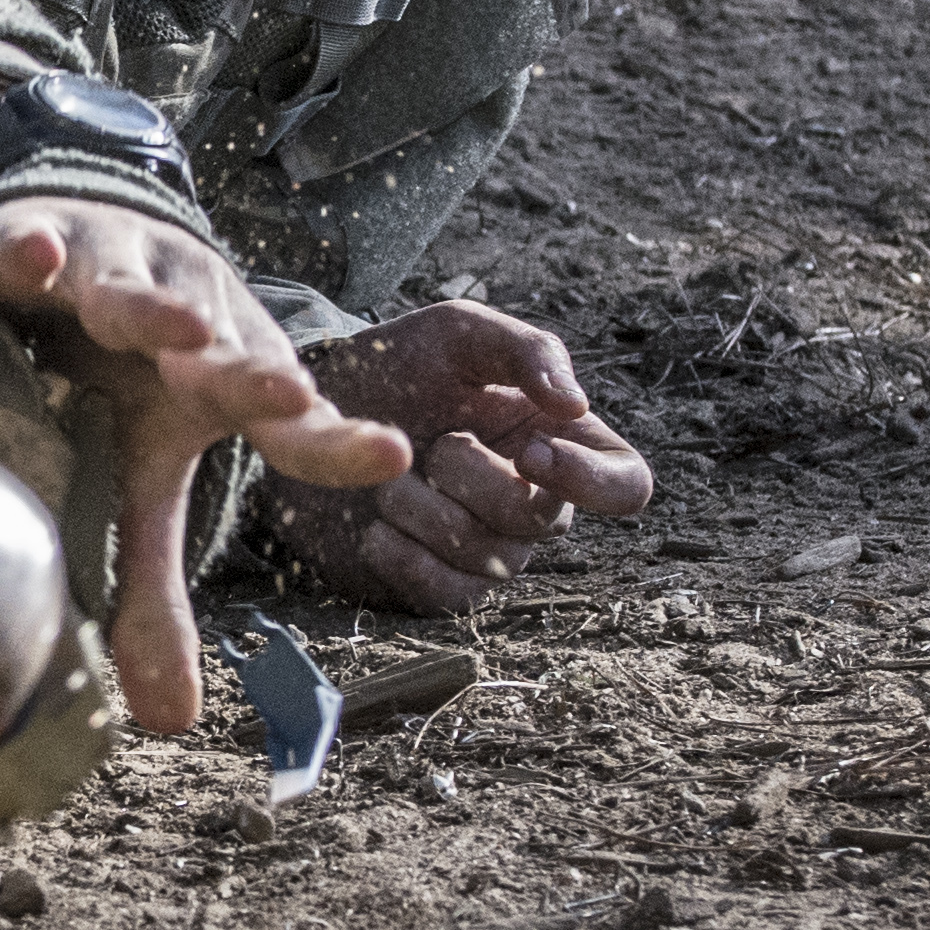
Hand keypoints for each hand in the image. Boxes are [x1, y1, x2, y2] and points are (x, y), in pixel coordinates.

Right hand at [0, 192, 412, 734]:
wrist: (77, 236)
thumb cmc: (127, 376)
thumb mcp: (143, 476)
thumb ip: (154, 591)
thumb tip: (170, 726)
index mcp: (227, 383)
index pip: (293, 422)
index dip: (335, 442)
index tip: (392, 453)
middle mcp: (190, 324)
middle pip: (225, 350)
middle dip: (250, 370)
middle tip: (280, 393)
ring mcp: (118, 274)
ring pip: (136, 289)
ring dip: (154, 308)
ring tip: (175, 329)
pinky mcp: (43, 241)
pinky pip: (36, 242)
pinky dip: (38, 250)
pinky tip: (41, 262)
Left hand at [257, 300, 652, 616]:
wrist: (304, 415)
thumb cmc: (395, 367)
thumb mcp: (460, 334)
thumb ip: (527, 351)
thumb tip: (574, 406)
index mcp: (556, 442)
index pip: (625, 484)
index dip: (592, 480)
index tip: (533, 450)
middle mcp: (533, 504)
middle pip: (543, 521)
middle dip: (472, 475)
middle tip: (430, 443)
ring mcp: (487, 551)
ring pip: (488, 558)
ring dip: (423, 509)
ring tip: (388, 481)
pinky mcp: (437, 585)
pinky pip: (446, 596)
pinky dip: (403, 557)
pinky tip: (374, 526)